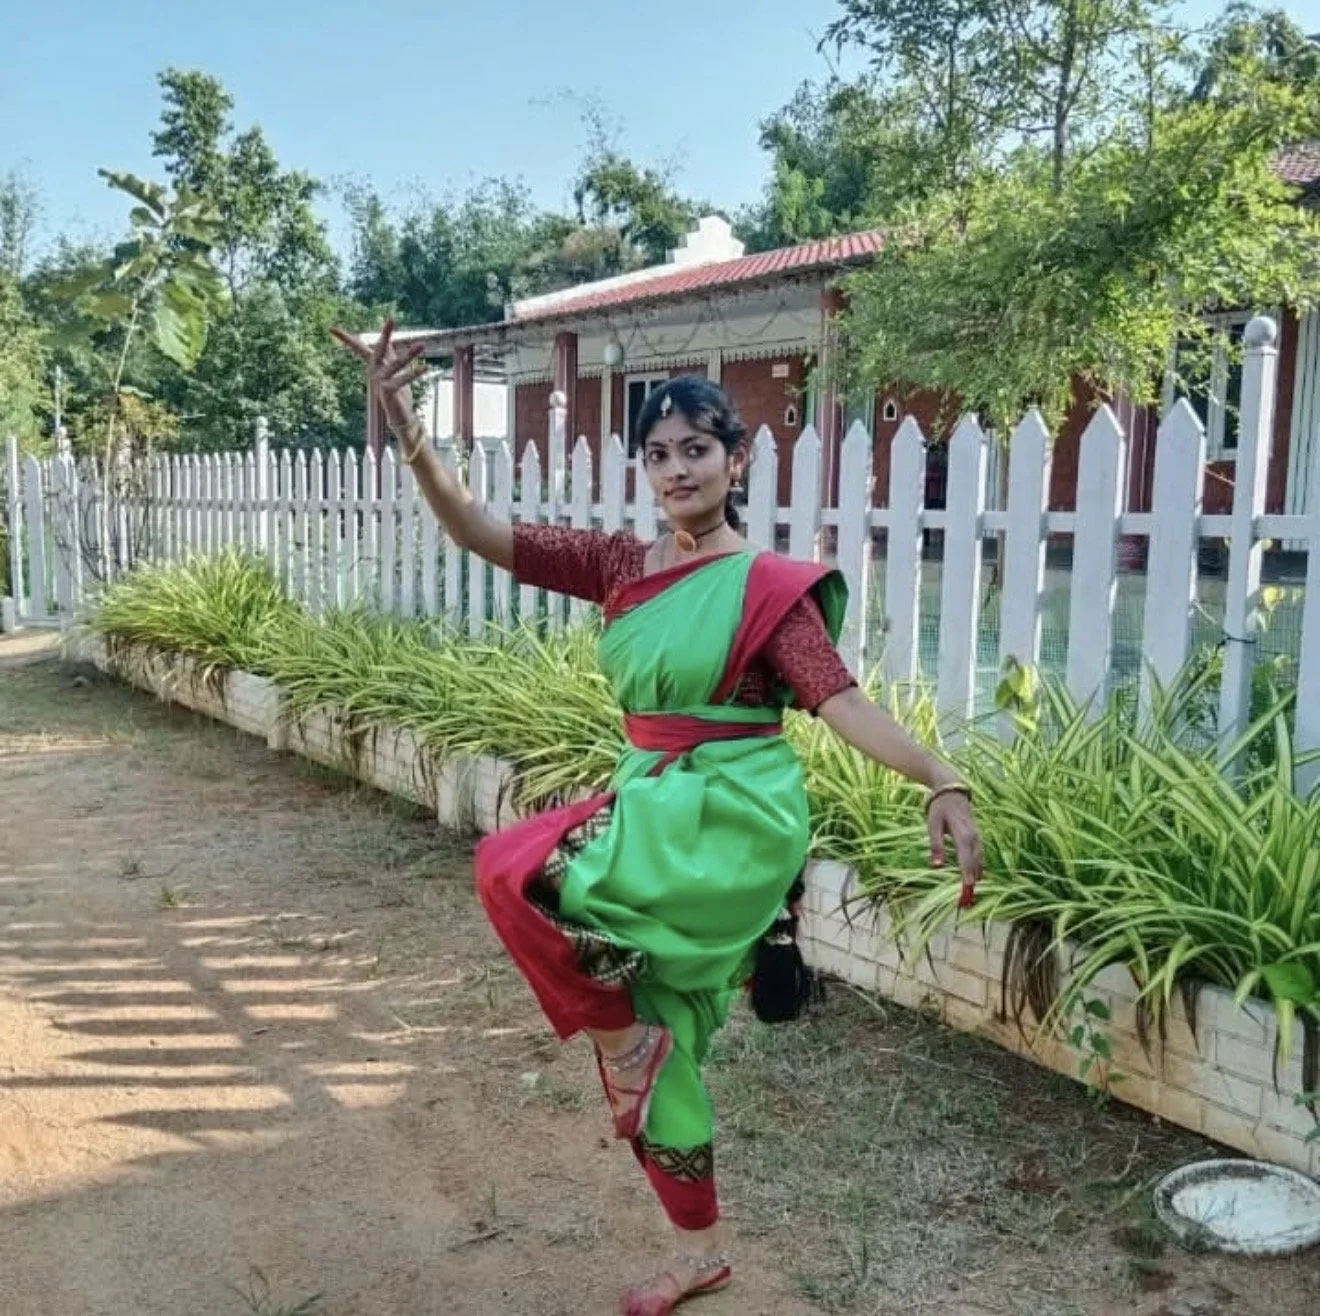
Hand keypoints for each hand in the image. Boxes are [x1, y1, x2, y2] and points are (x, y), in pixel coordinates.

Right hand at [331, 318, 428, 445]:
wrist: (399, 416)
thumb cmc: (397, 393)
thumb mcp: (393, 371)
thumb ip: (391, 356)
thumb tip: (389, 340)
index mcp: (373, 366)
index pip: (359, 349)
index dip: (346, 339)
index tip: (331, 329)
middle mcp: (373, 372)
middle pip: (379, 349)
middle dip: (386, 334)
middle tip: (391, 319)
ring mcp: (379, 381)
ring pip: (395, 364)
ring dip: (409, 355)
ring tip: (422, 346)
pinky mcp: (387, 391)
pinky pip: (402, 379)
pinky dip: (414, 373)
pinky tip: (426, 367)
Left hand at [927, 792, 983, 907]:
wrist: (952, 791)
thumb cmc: (940, 808)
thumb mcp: (933, 825)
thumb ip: (936, 846)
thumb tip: (937, 867)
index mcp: (963, 836)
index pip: (967, 861)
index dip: (967, 877)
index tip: (966, 892)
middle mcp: (974, 838)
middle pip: (976, 864)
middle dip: (972, 882)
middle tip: (967, 902)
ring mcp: (978, 837)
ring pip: (980, 861)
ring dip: (977, 877)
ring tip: (972, 896)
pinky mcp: (977, 838)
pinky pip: (980, 856)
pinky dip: (978, 868)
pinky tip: (976, 879)